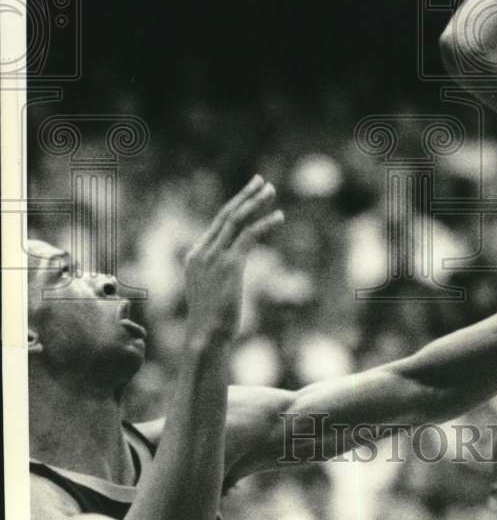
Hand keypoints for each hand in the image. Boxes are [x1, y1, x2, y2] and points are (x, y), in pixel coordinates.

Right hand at [183, 175, 283, 344]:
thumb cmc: (211, 319)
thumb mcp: (211, 288)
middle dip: (246, 195)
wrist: (205, 338)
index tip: (250, 191)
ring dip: (256, 203)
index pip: (218, 222)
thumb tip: (233, 262)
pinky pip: (249, 236)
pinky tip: (279, 216)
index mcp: (195, 256)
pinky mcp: (230, 266)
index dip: (236, 204)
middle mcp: (202, 253)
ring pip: (237, 220)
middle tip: (263, 181)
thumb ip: (218, 270)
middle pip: (226, 215)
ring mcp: (214, 258)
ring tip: (272, 191)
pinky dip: (265, 223)